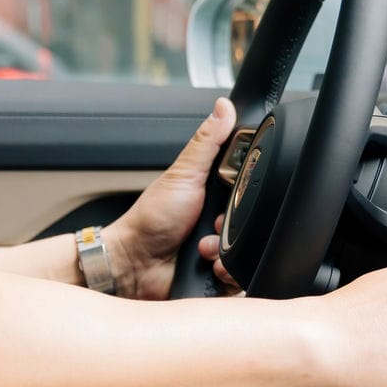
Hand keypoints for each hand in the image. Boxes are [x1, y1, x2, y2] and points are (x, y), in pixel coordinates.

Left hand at [103, 97, 233, 299]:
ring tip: (203, 249)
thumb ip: (207, 142)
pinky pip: (241, 278)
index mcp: (217, 194)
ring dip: (227, 253)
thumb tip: (223, 107)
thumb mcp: (183, 175)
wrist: (134, 264)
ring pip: (249, 253)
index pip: (253, 189)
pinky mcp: (221, 277)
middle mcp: (222, 223)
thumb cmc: (151, 220)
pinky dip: (227, 274)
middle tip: (212, 225)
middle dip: (234, 228)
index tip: (232, 197)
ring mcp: (222, 250)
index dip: (248, 194)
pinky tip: (208, 267)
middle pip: (253, 224)